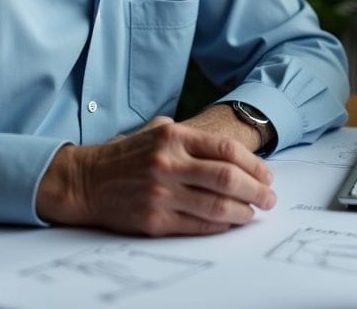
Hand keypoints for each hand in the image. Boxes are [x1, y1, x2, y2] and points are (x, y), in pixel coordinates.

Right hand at [37, 118, 276, 235]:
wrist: (86, 181)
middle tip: (269, 199)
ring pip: (217, 206)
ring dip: (243, 212)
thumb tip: (234, 152)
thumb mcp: (157, 131)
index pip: (227, 150)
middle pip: (228, 178)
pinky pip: (198, 225)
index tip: (267, 176)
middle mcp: (169, 164)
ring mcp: (161, 194)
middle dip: (256, 191)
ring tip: (253, 213)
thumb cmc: (127, 156)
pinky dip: (220, 226)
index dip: (254, 165)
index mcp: (173, 138)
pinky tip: (230, 223)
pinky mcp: (155, 220)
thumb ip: (192, 135)